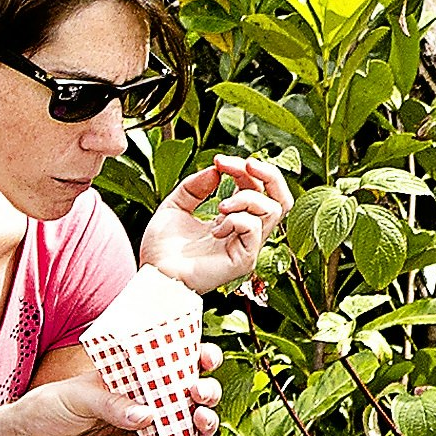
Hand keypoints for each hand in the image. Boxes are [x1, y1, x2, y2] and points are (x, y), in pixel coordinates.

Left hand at [144, 156, 286, 291]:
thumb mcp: (175, 205)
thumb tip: (217, 170)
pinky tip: (216, 229)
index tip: (219, 161)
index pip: (258, 189)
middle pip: (281, 199)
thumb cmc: (162, 248)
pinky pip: (254, 228)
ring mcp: (247, 248)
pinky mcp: (243, 261)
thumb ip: (195, 186)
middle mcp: (246, 234)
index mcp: (234, 220)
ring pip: (272, 210)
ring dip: (246, 198)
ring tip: (221, 206)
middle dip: (268, 174)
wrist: (154, 274)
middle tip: (247, 164)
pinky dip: (237, 219)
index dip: (244, 168)